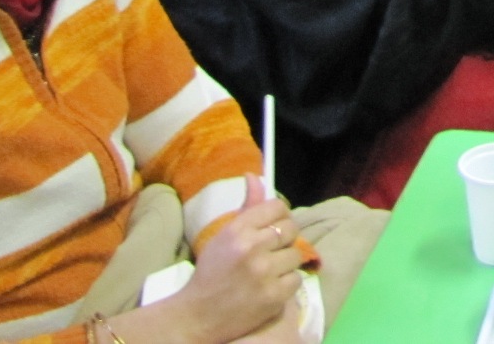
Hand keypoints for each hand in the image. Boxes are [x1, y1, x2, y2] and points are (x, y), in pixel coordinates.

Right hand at [160, 176, 302, 342]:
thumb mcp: (224, 236)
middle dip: (284, 239)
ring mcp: (264, 273)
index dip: (279, 216)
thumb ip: (246, 208)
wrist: (197, 316)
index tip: (273, 227)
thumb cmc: (211, 272)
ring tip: (269, 270)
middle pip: (291, 228)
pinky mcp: (273, 296)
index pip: (277, 206)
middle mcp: (252, 247)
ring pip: (296, 254)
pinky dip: (287, 284)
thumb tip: (256, 176)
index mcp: (238, 229)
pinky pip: (296, 279)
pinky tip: (271, 286)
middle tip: (271, 251)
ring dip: (286, 263)